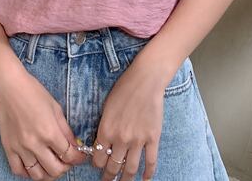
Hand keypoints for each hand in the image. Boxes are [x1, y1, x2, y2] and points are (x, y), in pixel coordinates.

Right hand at [0, 68, 87, 178]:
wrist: (9, 86)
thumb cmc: (33, 92)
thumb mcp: (55, 107)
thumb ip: (66, 129)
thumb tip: (75, 145)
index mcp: (49, 131)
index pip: (69, 155)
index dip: (78, 158)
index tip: (80, 157)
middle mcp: (35, 144)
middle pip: (55, 170)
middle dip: (65, 167)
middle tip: (67, 160)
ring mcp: (20, 148)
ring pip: (37, 176)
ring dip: (48, 173)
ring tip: (52, 164)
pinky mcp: (8, 149)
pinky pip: (18, 171)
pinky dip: (28, 173)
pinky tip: (34, 165)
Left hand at [91, 57, 168, 180]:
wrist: (146, 80)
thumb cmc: (124, 89)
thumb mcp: (107, 107)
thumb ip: (104, 127)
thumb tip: (103, 144)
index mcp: (106, 130)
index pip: (98, 158)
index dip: (98, 165)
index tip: (99, 166)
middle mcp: (121, 139)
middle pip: (113, 167)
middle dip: (109, 176)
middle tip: (108, 180)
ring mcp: (138, 140)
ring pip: (130, 169)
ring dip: (125, 179)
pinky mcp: (153, 138)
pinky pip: (150, 161)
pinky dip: (148, 174)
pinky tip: (145, 179)